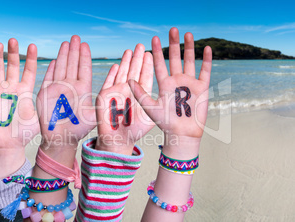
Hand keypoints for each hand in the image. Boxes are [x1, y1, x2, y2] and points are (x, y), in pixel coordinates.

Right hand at [0, 39, 39, 177]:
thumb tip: (72, 103)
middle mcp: (11, 88)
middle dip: (14, 53)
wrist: (7, 146)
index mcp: (25, 90)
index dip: (30, 59)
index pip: (28, 70)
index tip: (33, 46)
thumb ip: (51, 107)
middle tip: (15, 40)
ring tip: (0, 44)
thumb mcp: (41, 117)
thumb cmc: (25, 134)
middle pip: (12, 66)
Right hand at [36, 35, 94, 166]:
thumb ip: (100, 104)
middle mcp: (70, 86)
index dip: (84, 56)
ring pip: (61, 68)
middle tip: (75, 37)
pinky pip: (48, 78)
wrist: (61, 139)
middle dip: (74, 51)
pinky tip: (54, 60)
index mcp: (82, 89)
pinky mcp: (46, 94)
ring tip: (66, 43)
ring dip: (63, 56)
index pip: (83, 69)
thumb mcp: (92, 115)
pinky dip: (51, 69)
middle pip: (72, 64)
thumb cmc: (78, 129)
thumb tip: (112, 94)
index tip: (85, 44)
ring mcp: (58, 89)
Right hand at [95, 44, 154, 154]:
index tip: (151, 52)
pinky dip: (112, 75)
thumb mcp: (150, 114)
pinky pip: (108, 83)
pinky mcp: (104, 96)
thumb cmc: (135, 131)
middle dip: (137, 58)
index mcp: (140, 94)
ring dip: (125, 62)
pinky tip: (116, 65)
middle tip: (141, 45)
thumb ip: (154, 100)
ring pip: (121, 74)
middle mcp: (128, 91)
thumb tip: (163, 88)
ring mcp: (116, 92)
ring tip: (129, 50)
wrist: (118, 140)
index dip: (147, 64)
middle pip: (133, 71)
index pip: (144, 76)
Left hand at [129, 28, 211, 157]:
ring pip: (189, 61)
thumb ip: (140, 93)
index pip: (159, 64)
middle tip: (172, 29)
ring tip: (187, 33)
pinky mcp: (202, 88)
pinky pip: (205, 71)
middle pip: (174, 58)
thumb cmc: (165, 123)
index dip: (157, 52)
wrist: (182, 134)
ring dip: (189, 48)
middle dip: (173, 44)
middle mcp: (176, 81)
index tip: (153, 38)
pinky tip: (207, 48)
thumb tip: (128, 79)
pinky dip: (206, 60)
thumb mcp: (150, 107)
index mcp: (164, 84)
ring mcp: (189, 83)